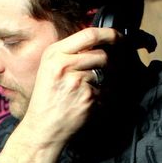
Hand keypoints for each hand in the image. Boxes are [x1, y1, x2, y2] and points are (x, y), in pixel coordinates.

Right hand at [21, 27, 118, 143]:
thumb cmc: (47, 100)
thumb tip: (99, 44)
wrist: (43, 128)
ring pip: (106, 74)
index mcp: (55, 54)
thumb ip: (70, 54)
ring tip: (89, 92)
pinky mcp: (87, 98)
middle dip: (109, 65)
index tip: (119, 37)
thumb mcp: (49, 69)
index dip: (109, 34)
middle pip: (102, 55)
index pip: (89, 34)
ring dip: (105, 83)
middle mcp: (64, 65)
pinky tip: (87, 104)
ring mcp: (77, 82)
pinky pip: (106, 92)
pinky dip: (102, 98)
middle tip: (104, 75)